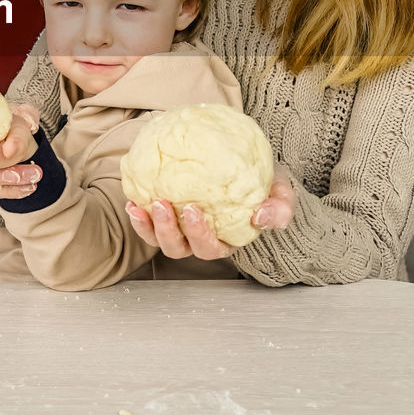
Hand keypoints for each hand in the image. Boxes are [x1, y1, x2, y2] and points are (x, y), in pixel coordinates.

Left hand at [124, 164, 296, 260]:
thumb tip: (263, 217)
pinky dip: (138, 216)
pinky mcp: (166, 217)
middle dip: (169, 231)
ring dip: (149, 226)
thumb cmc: (264, 184)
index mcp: (227, 239)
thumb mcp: (281, 191)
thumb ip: (280, 207)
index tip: (194, 210)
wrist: (245, 166)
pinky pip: (147, 224)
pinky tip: (132, 201)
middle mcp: (201, 239)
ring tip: (143, 205)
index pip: (212, 247)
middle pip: (181, 249)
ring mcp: (181, 230)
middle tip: (163, 205)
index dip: (200, 235)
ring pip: (161, 241)